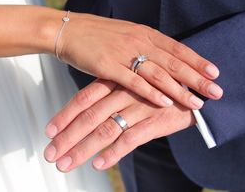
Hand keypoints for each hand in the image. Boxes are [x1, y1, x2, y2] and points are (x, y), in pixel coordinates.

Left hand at [44, 79, 195, 170]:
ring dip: (83, 149)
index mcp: (117, 81)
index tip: (49, 132)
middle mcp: (124, 93)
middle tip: (51, 154)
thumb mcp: (133, 83)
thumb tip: (89, 112)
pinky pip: (130, 139)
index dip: (65, 115)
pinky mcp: (156, 121)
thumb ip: (112, 94)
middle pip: (90, 117)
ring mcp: (139, 107)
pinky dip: (113, 153)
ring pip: (105, 130)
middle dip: (67, 137)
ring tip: (66, 164)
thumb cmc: (160, 87)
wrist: (196, 88)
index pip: (84, 99)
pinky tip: (99, 164)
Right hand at [57, 12, 222, 108]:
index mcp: (145, 33)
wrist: (68, 29)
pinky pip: (134, 81)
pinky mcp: (108, 66)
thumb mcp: (126, 33)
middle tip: (217, 91)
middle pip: (174, 62)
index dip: (197, 60)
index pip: (177, 48)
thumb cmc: (98, 34)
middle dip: (197, 78)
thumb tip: (164, 57)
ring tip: (197, 102)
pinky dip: (151, 92)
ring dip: (179, 89)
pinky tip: (165, 102)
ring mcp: (124, 53)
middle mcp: (139, 41)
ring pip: (158, 73)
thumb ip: (145, 44)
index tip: (215, 72)